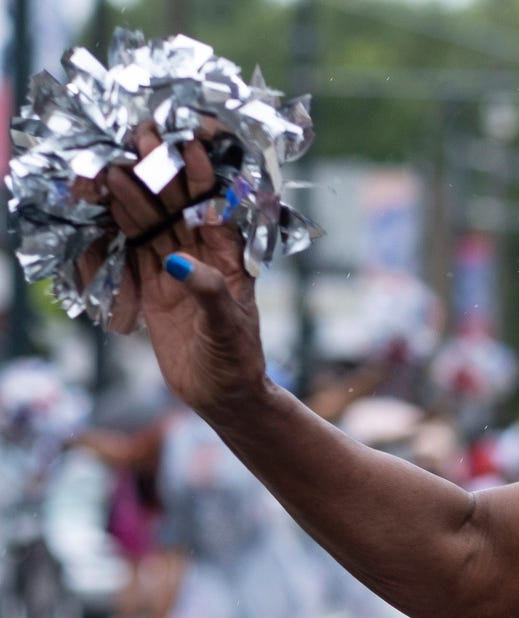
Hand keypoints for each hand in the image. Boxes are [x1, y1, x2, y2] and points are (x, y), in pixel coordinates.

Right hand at [86, 121, 268, 413]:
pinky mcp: (153, 286)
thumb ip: (207, 291)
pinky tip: (101, 203)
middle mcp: (203, 256)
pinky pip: (132, 250)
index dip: (201, 175)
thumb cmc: (236, 361)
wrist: (222, 395)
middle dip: (160, 173)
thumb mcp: (226, 327)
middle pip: (178, 206)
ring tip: (111, 166)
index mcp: (231, 258)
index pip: (215, 207)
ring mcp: (176, 268)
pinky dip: (117, 229)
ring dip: (133, 195)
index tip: (185, 142)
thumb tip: (176, 262)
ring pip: (151, 223)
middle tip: (139, 140)